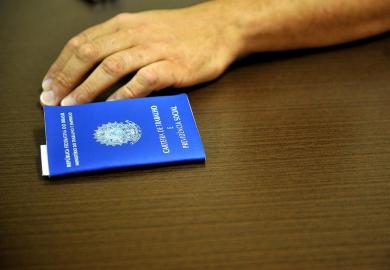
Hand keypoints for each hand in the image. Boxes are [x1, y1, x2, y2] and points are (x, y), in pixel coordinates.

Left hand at [40, 2, 241, 104]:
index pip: (82, 42)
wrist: (219, 28)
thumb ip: (121, 45)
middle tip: (52, 100)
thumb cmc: (181, 33)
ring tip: (74, 106)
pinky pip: (143, 80)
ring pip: (112, 67)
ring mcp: (154, 49)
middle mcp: (135, 33)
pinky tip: (112, 107)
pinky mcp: (173, 66)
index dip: (61, 65)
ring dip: (88, 88)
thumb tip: (93, 73)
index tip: (48, 85)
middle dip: (67, 79)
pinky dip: (124, 94)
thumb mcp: (145, 29)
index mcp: (124, 24)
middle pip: (91, 54)